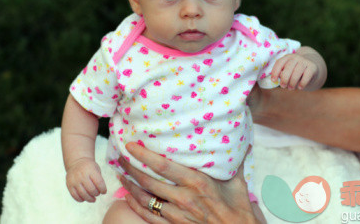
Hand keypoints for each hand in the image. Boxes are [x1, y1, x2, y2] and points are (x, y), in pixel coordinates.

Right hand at [65, 157, 106, 201]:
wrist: (77, 162)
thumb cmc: (89, 167)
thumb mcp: (96, 169)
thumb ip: (99, 179)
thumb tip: (102, 192)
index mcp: (90, 169)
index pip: (99, 183)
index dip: (103, 189)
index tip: (104, 192)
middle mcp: (82, 175)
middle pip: (91, 190)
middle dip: (96, 194)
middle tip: (97, 193)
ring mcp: (74, 180)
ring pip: (83, 194)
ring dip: (90, 199)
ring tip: (93, 199)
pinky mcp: (69, 185)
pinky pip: (75, 196)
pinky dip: (81, 199)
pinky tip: (85, 198)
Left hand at [118, 142, 263, 223]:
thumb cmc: (238, 210)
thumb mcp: (237, 183)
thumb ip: (233, 161)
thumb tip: (240, 142)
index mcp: (197, 182)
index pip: (163, 166)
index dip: (144, 155)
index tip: (131, 145)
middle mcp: (183, 198)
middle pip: (148, 181)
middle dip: (130, 168)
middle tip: (119, 156)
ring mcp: (177, 215)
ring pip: (145, 199)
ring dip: (129, 186)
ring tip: (120, 174)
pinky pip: (148, 217)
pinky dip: (135, 206)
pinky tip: (127, 197)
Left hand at [271, 53, 317, 89]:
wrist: (312, 68)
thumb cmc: (295, 72)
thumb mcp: (288, 71)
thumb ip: (282, 73)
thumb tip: (279, 77)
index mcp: (287, 57)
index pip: (279, 63)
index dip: (275, 72)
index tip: (273, 80)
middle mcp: (296, 57)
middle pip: (288, 67)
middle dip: (284, 78)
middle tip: (283, 86)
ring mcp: (305, 61)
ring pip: (297, 72)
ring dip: (292, 82)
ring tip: (291, 88)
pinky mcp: (313, 67)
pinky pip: (307, 75)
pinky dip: (302, 83)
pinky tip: (300, 87)